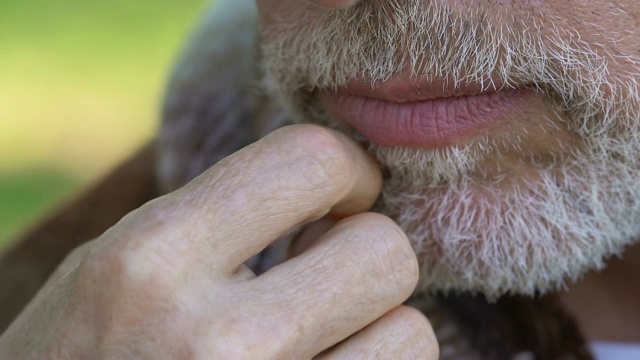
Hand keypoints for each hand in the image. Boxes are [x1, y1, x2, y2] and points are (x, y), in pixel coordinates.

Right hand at [0, 125, 437, 358]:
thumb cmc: (75, 358)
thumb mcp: (113, 267)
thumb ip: (215, 217)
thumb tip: (327, 186)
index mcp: (153, 258)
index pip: (312, 160)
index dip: (348, 171)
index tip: (341, 199)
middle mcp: (213, 339)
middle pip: (386, 252)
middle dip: (366, 256)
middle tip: (327, 274)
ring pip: (411, 334)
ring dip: (376, 331)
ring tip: (319, 339)